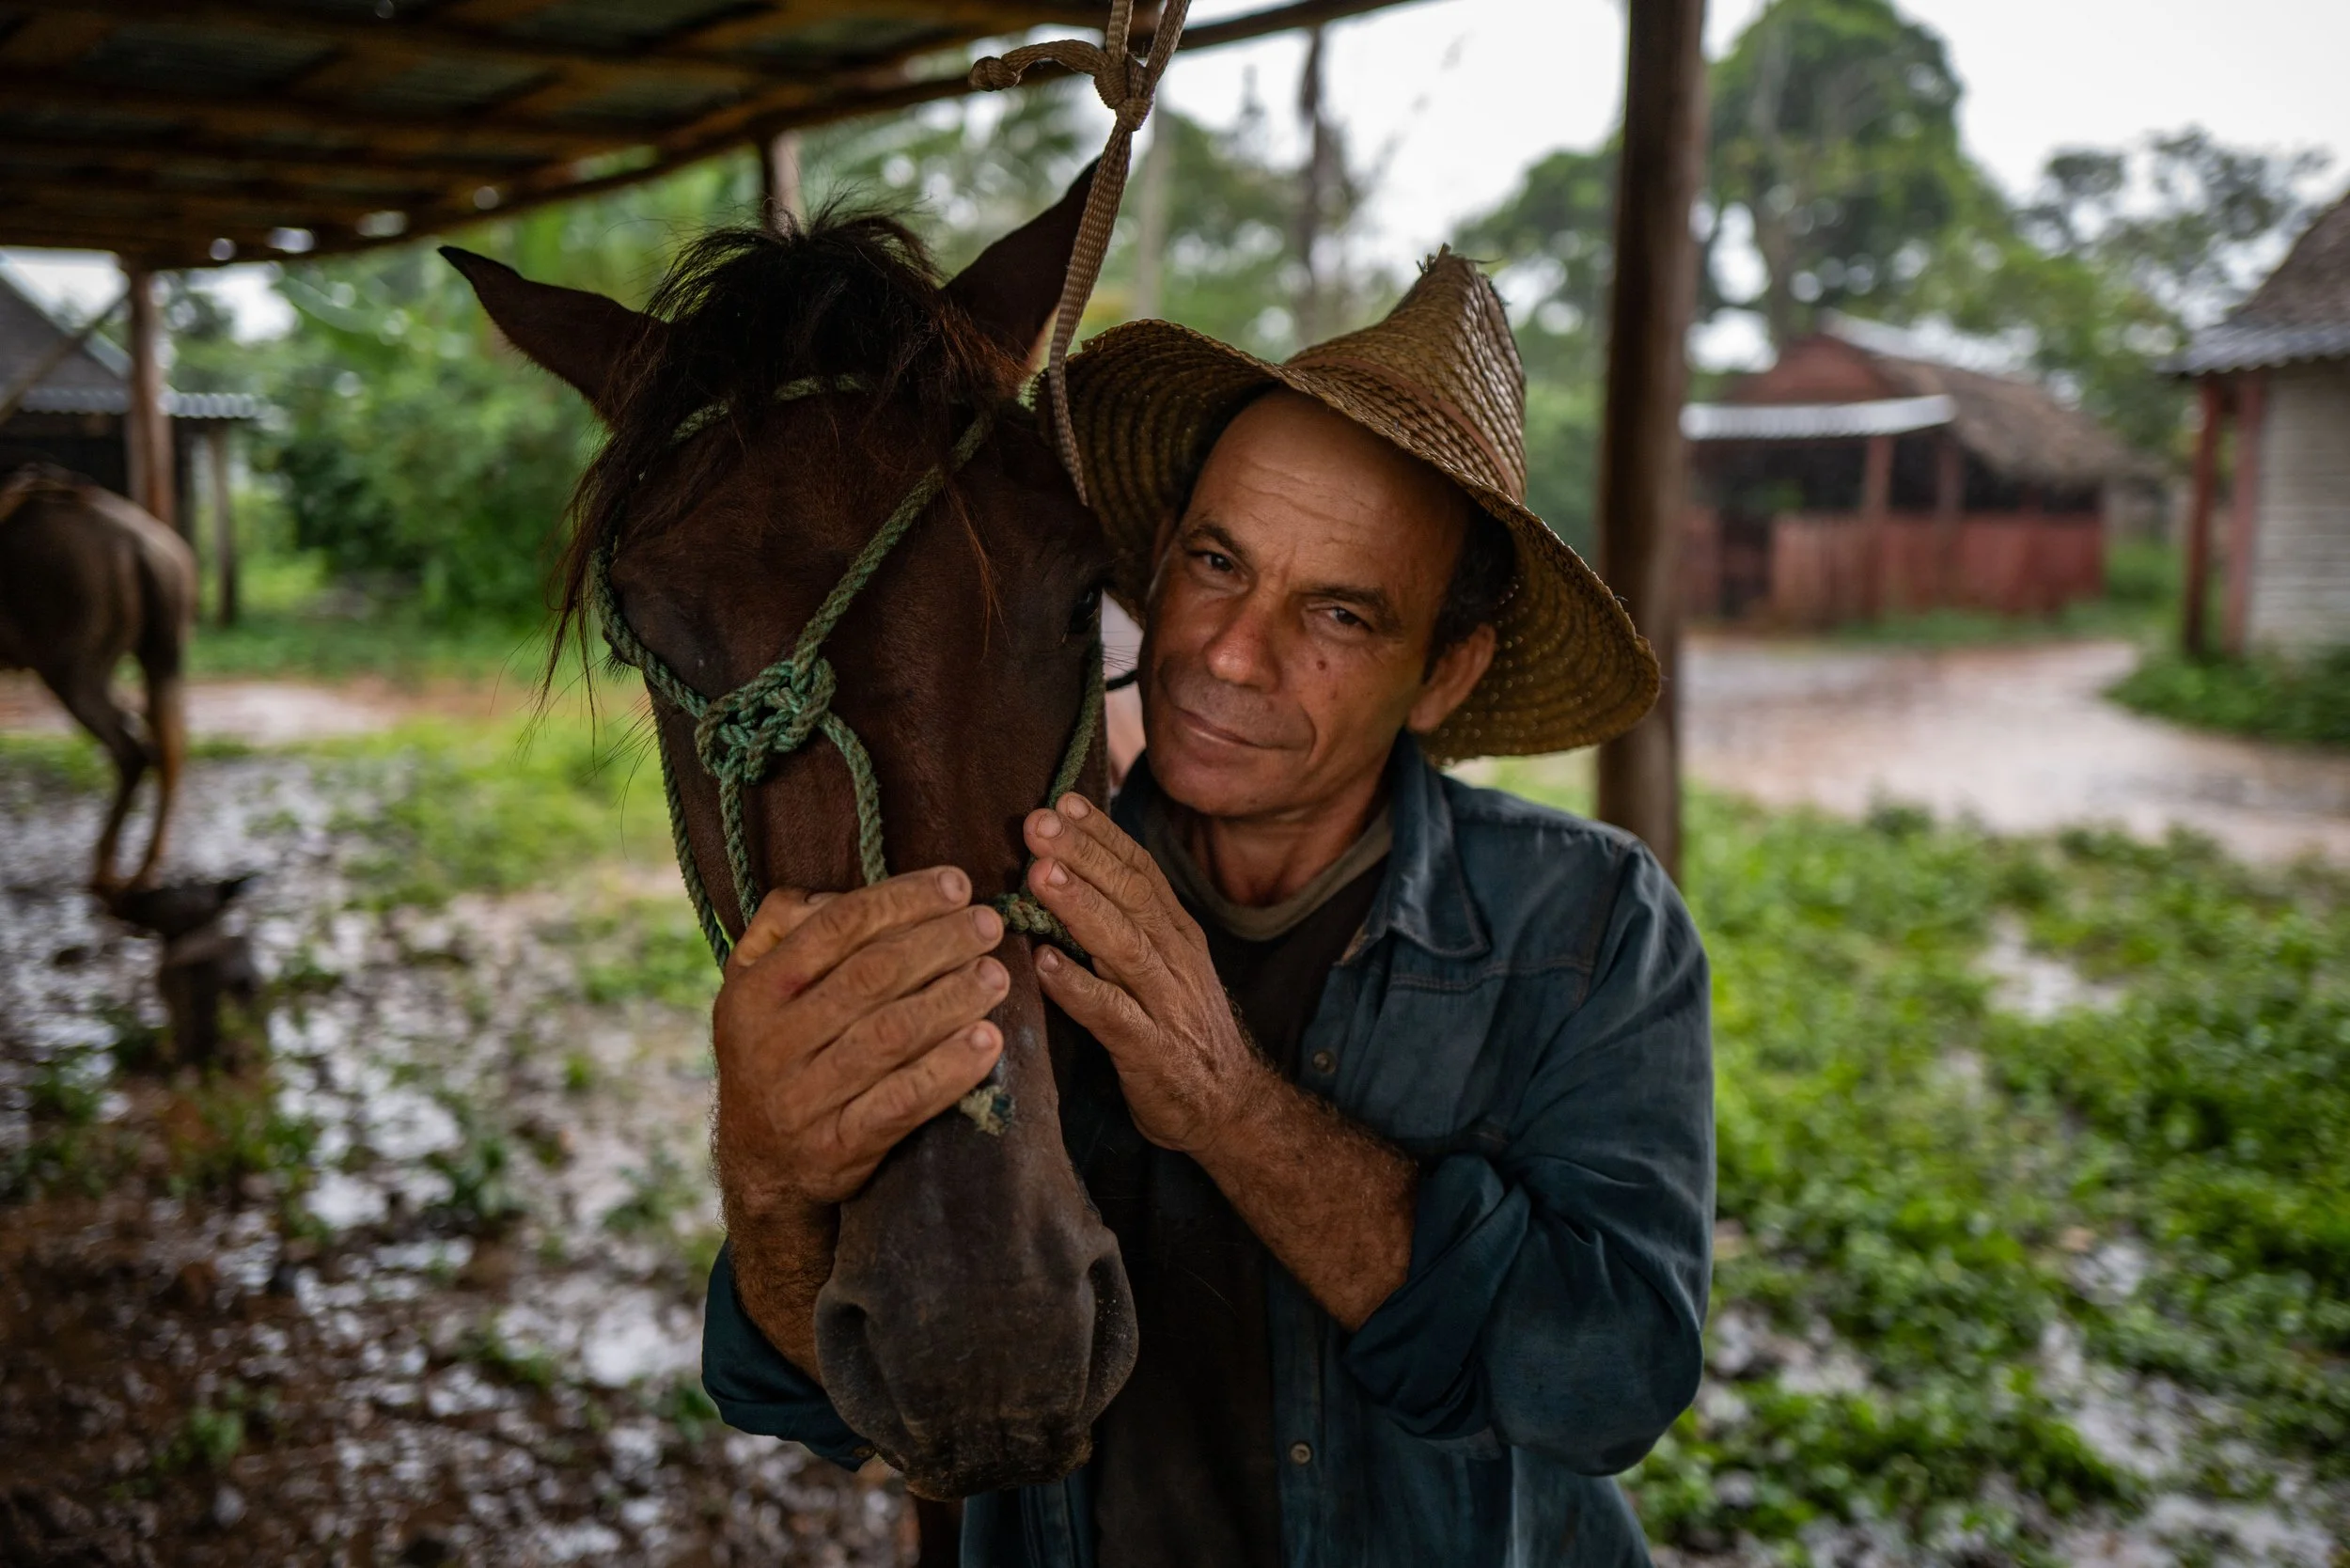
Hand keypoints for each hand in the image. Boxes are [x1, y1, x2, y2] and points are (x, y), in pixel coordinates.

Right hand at [712, 868, 1009, 1211]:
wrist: (759, 1163)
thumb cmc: (774, 1050)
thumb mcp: (752, 985)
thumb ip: (783, 926)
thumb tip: (842, 891)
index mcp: (756, 990)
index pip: (836, 927)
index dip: (901, 900)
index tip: (956, 885)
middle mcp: (773, 1042)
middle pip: (869, 977)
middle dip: (938, 943)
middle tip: (988, 926)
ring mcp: (804, 1099)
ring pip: (889, 1037)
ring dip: (951, 1000)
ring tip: (996, 976)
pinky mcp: (838, 1147)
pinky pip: (900, 1104)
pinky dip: (947, 1071)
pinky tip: (987, 1042)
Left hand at [1021, 795, 1269, 1156]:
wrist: (1229, 1107)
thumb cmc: (1178, 1030)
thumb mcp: (1161, 967)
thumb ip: (1123, 923)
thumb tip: (1069, 871)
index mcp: (1176, 934)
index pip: (1141, 870)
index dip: (1103, 834)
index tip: (1063, 801)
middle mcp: (1177, 959)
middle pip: (1132, 895)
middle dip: (1084, 854)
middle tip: (1039, 822)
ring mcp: (1168, 1004)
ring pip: (1124, 945)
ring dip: (1081, 908)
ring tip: (1039, 875)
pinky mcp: (1152, 1052)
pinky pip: (1113, 1015)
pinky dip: (1079, 988)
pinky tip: (1044, 966)